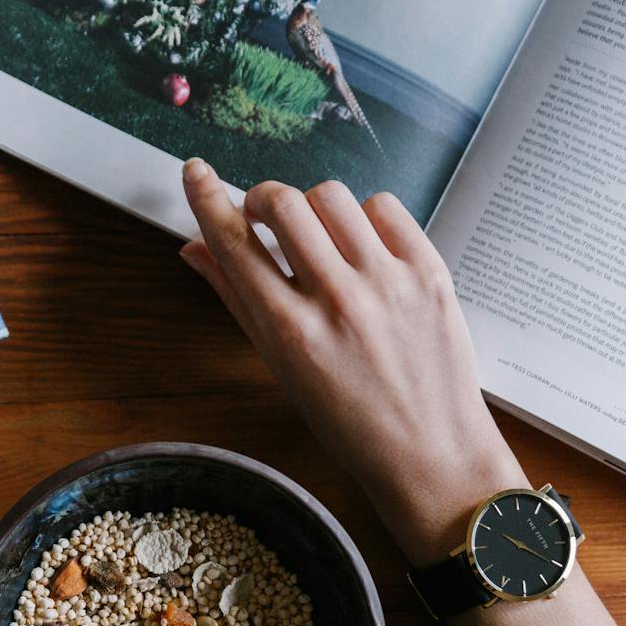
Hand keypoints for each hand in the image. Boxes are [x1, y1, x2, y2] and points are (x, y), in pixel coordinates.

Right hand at [179, 160, 526, 563]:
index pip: (234, 243)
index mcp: (290, 332)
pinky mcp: (430, 272)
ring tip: (320, 238)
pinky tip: (363, 247)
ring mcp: (388, 283)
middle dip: (262, 198)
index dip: (207, 198)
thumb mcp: (281, 368)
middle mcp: (337, 301)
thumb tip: (194, 248)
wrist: (431, 453)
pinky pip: (384, 207)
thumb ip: (237, 301)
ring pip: (332, 196)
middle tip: (264, 217)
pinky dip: (364, 217)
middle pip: (283, 202)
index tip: (195, 171)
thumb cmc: (349, 421)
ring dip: (314, 208)